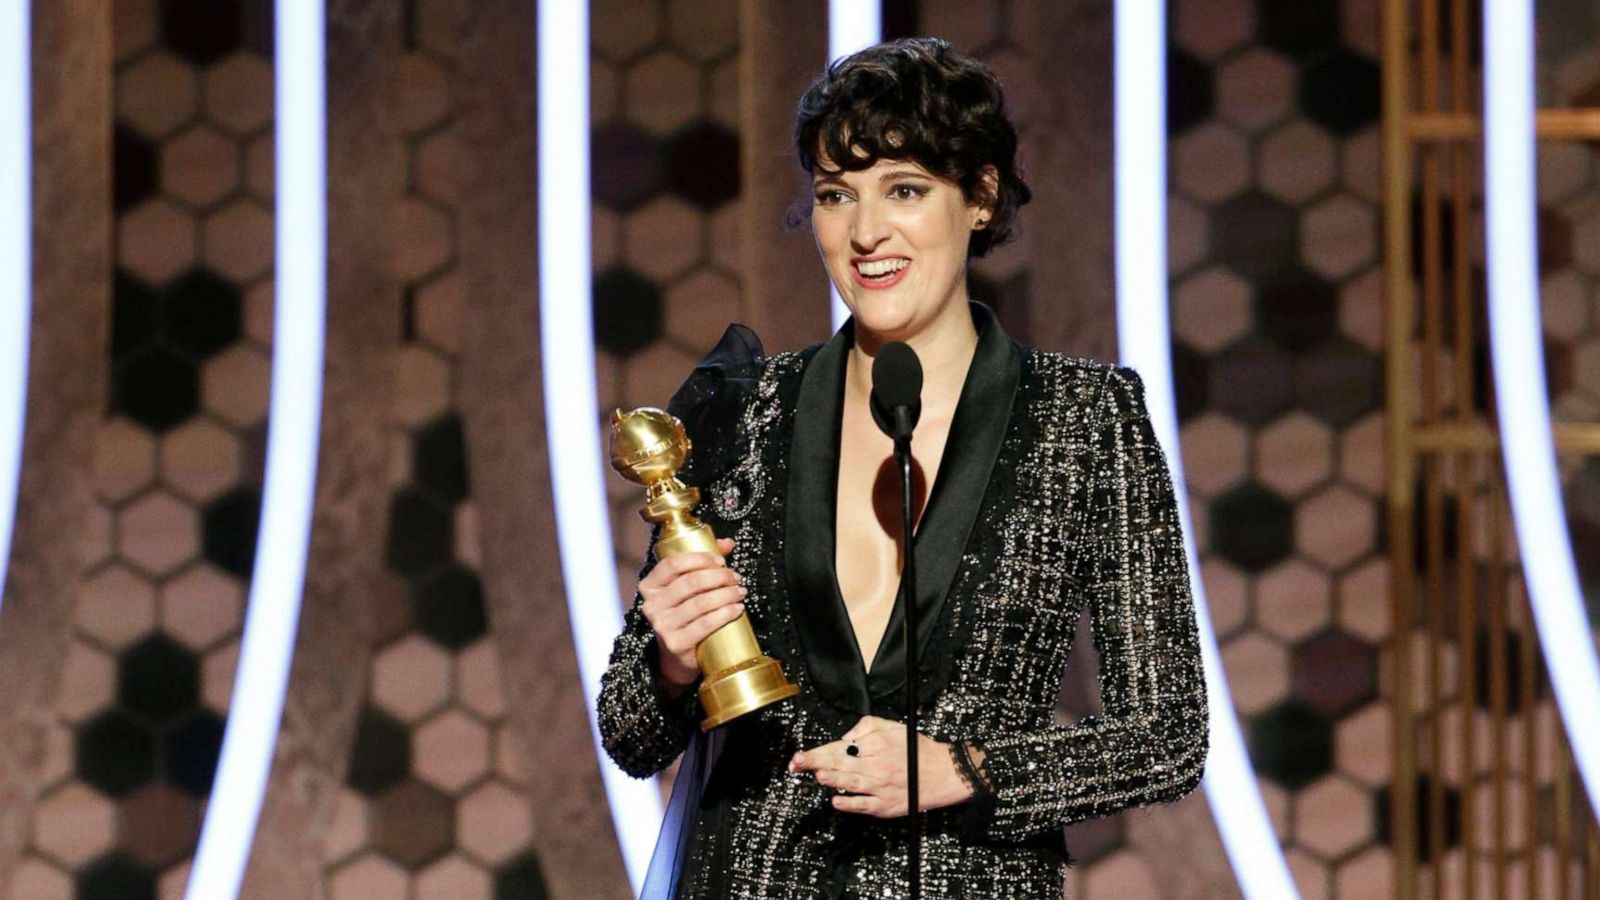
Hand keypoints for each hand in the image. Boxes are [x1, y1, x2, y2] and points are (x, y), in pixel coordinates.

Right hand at [638, 537, 745, 695]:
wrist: (677, 657)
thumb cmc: (685, 615)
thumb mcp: (688, 589)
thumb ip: (704, 563)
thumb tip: (727, 543)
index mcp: (650, 586)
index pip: (672, 564)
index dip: (699, 558)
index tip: (720, 561)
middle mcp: (651, 605)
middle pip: (690, 582)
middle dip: (719, 577)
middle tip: (736, 578)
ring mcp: (662, 626)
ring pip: (700, 603)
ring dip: (726, 594)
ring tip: (741, 592)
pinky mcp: (676, 644)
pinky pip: (705, 624)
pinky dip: (726, 614)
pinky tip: (738, 609)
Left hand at [788, 715, 974, 817]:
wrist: (943, 774)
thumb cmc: (916, 750)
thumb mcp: (892, 727)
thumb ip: (866, 726)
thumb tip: (844, 737)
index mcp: (877, 745)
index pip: (841, 747)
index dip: (818, 751)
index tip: (800, 755)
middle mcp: (877, 765)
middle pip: (841, 763)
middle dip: (815, 763)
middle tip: (796, 764)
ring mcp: (881, 788)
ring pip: (850, 783)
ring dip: (830, 779)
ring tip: (816, 775)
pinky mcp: (885, 807)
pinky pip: (863, 806)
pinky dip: (849, 804)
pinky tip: (835, 800)